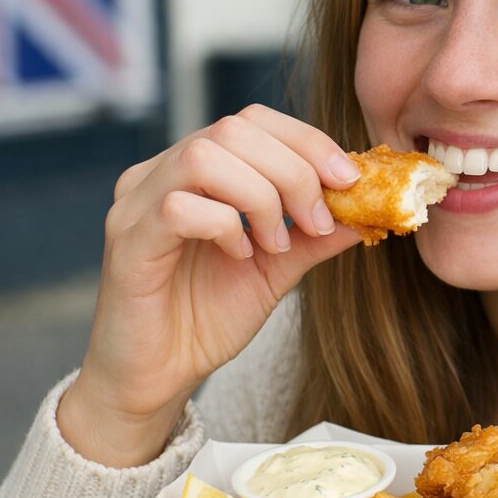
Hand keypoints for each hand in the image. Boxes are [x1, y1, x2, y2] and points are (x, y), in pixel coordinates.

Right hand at [58, 105, 361, 465]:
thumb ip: (316, 234)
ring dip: (260, 197)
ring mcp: (138, 203)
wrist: (158, 377)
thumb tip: (369, 210)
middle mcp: (161, 172)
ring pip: (204, 157)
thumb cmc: (207, 317)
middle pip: (234, 129)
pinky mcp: (128, 240)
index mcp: (197, 170)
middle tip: (317, 220)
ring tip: (275, 244)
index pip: (254, 120)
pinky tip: (239, 255)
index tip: (348, 180)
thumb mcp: (279, 268)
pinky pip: (177, 207)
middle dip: (293, 171)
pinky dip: (223, 226)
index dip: (307, 142)